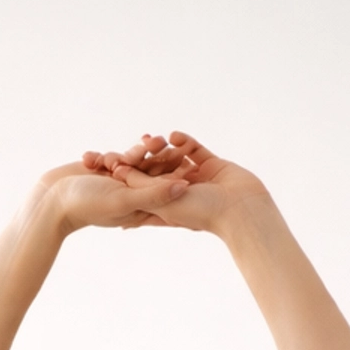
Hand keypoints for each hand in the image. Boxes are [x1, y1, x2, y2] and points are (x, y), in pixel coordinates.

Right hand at [36, 152, 194, 236]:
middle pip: (156, 179)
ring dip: (152, 153)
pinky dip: (134, 150)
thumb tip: (184, 188)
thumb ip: (155, 194)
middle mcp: (130, 198)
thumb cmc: (87, 205)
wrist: (53, 199)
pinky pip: (126, 159)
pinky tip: (145, 138)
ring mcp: (119, 185)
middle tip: (188, 146)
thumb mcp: (125, 199)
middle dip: (169, 163)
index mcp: (138, 211)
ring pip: (141, 166)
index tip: (200, 169)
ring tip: (164, 138)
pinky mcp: (108, 172)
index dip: (182, 183)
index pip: (165, 196)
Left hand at [81, 132, 271, 236]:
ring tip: (152, 139)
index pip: (140, 191)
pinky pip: (195, 150)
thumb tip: (118, 172)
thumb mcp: (163, 203)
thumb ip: (142, 187)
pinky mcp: (212, 166)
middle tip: (129, 146)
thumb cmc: (201, 213)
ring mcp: (197, 179)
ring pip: (175, 159)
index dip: (125, 177)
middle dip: (143, 159)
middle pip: (156, 173)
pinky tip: (174, 136)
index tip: (109, 163)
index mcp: (166, 207)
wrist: (241, 210)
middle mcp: (180, 193)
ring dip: (164, 149)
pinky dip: (185, 142)